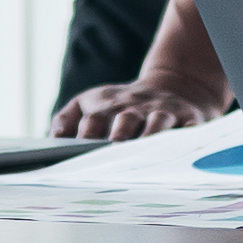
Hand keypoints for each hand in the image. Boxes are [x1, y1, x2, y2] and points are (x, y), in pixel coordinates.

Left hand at [55, 78, 223, 140]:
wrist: (177, 85)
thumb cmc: (123, 105)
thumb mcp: (91, 102)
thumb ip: (66, 119)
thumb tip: (52, 139)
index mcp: (106, 104)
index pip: (92, 120)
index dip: (85, 137)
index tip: (78, 156)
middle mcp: (134, 107)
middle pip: (124, 120)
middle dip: (118, 136)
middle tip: (112, 155)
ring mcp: (163, 112)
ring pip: (156, 124)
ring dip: (149, 138)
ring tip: (143, 157)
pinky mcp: (189, 118)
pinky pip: (189, 129)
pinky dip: (186, 138)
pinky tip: (182, 151)